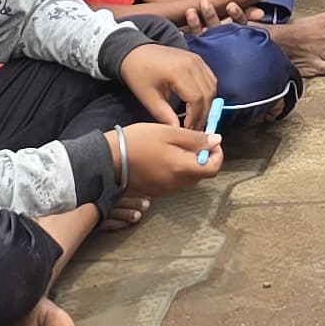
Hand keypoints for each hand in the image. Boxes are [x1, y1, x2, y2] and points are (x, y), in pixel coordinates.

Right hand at [108, 119, 224, 195]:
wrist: (107, 160)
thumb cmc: (137, 142)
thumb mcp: (167, 132)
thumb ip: (194, 138)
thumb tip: (216, 141)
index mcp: (181, 169)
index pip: (213, 168)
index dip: (217, 154)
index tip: (210, 142)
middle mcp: (176, 184)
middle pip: (202, 175)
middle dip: (203, 158)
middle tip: (192, 141)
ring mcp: (166, 191)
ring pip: (190, 180)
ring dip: (191, 165)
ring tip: (176, 148)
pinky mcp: (156, 193)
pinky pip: (176, 183)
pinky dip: (178, 172)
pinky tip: (165, 158)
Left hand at [122, 42, 222, 128]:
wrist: (135, 51)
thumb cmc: (138, 74)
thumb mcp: (148, 97)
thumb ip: (164, 115)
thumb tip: (177, 131)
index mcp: (178, 72)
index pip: (197, 99)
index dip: (195, 117)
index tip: (188, 129)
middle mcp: (192, 63)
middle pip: (208, 94)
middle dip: (203, 114)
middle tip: (195, 127)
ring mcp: (197, 59)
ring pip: (212, 87)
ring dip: (208, 104)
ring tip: (197, 117)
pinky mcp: (197, 59)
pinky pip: (210, 78)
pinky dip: (208, 93)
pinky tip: (199, 103)